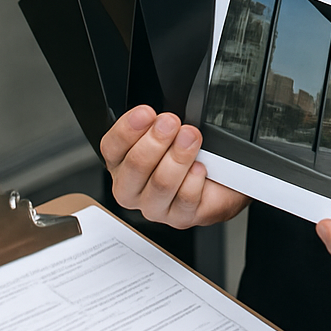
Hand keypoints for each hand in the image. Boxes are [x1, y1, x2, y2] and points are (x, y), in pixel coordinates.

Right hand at [101, 105, 249, 228]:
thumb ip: (157, 122)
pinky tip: (200, 167)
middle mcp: (133, 187)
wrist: (218, 175)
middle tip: (171, 123)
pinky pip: (185, 199)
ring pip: (161, 183)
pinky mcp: (180, 218)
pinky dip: (194, 179)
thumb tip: (161, 116)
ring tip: (191, 138)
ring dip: (178, 156)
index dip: (127, 129)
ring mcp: (155, 205)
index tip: (146, 113)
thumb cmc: (187, 150)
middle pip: (135, 166)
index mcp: (122, 161)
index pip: (112, 147)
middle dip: (155, 140)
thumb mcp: (168, 129)